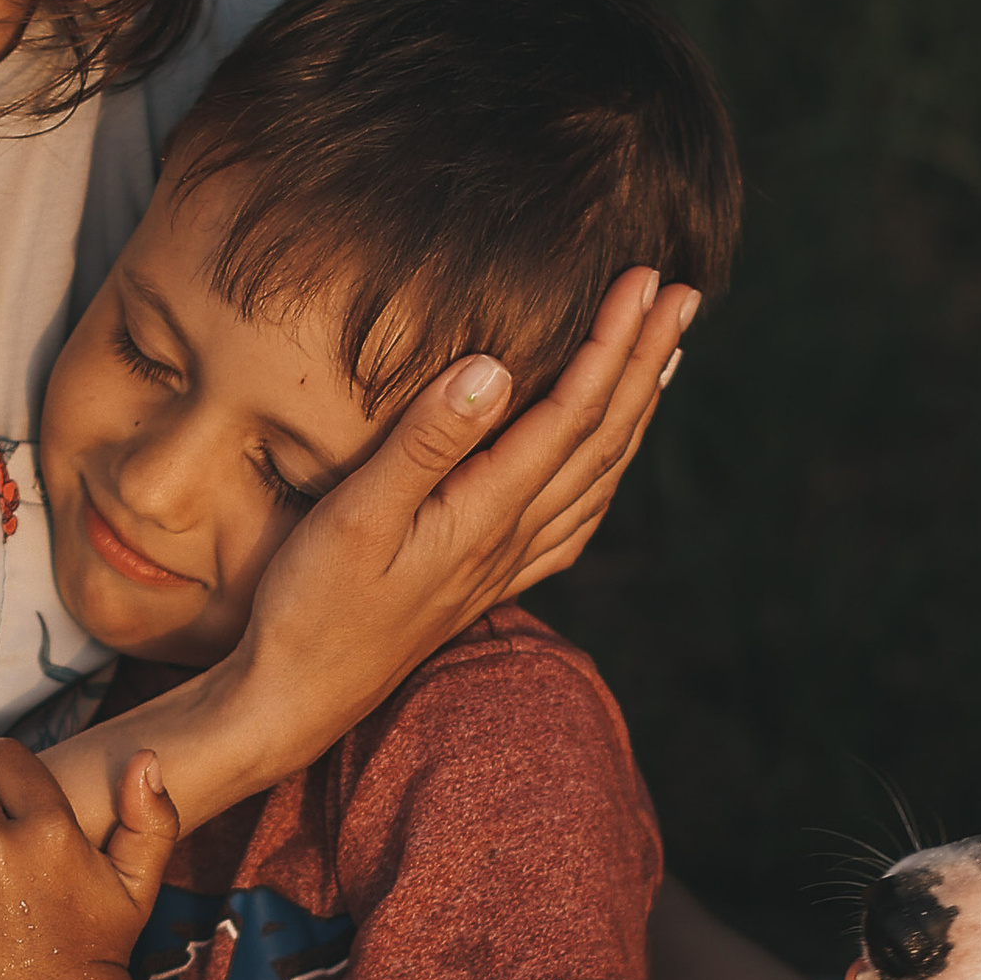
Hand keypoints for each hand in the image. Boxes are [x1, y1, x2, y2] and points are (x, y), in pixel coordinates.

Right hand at [237, 263, 694, 726]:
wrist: (296, 699)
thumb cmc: (313, 606)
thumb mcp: (357, 515)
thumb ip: (426, 442)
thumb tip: (494, 368)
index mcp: (485, 512)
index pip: (571, 413)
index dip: (612, 343)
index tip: (645, 281)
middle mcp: (511, 538)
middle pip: (602, 438)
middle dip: (643, 361)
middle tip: (684, 294)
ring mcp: (504, 564)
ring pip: (597, 478)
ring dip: (635, 412)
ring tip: (666, 357)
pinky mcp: (485, 582)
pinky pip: (573, 522)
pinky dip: (606, 476)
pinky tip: (611, 461)